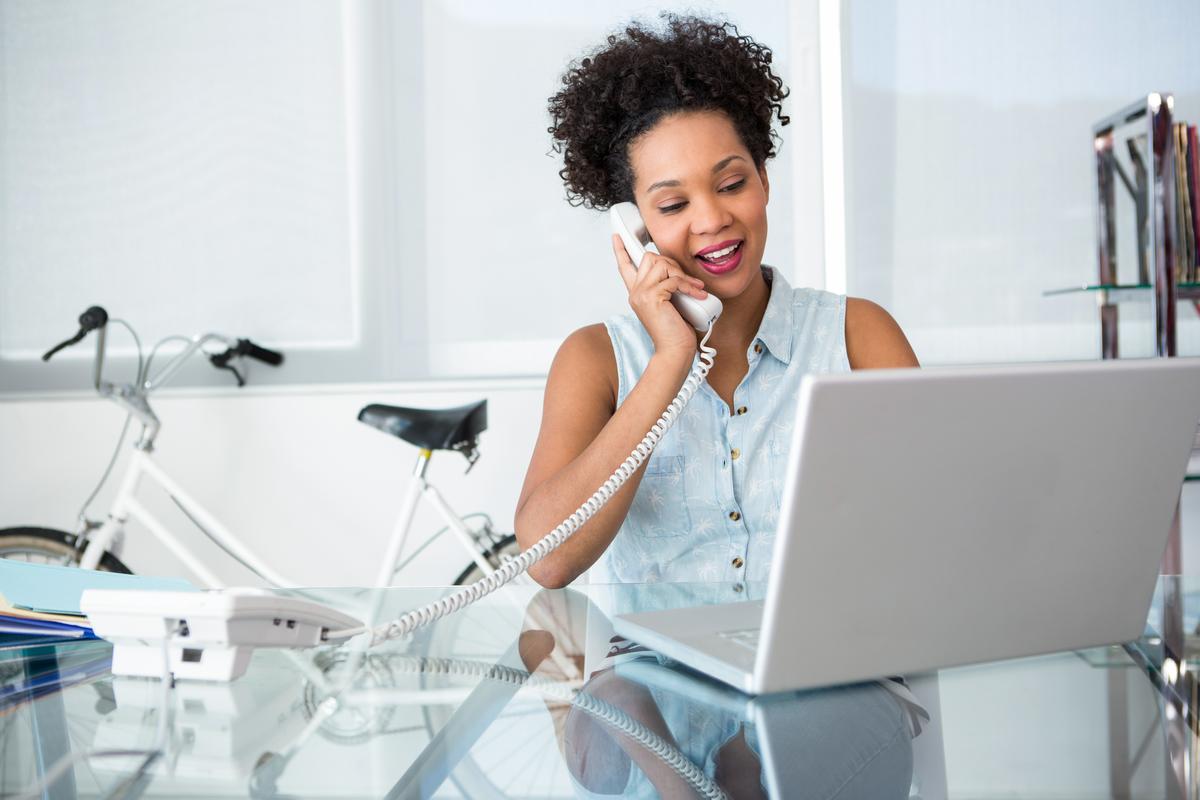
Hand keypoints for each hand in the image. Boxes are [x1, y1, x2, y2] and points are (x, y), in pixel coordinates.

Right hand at [612, 234, 707, 359]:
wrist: (675, 351)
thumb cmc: (677, 331)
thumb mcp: (671, 302)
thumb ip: (668, 286)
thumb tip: (676, 270)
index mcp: (637, 293)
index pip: (625, 266)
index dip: (621, 250)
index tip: (617, 236)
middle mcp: (635, 292)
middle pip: (649, 257)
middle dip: (672, 264)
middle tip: (686, 281)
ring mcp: (641, 294)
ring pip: (661, 264)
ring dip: (681, 274)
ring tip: (693, 289)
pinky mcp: (652, 298)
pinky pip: (673, 280)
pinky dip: (689, 286)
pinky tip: (698, 294)